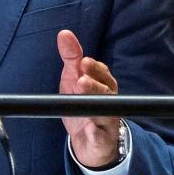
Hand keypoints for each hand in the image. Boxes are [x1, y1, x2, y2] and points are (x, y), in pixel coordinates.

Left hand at [57, 29, 122, 167]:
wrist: (89, 140)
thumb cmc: (82, 103)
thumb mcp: (73, 79)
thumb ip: (71, 58)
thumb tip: (64, 34)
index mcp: (103, 84)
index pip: (102, 73)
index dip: (94, 68)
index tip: (83, 62)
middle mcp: (109, 100)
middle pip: (104, 91)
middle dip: (93, 85)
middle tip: (81, 81)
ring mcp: (107, 120)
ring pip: (105, 112)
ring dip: (95, 105)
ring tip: (84, 98)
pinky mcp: (102, 139)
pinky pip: (101, 136)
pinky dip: (96, 133)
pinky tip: (90, 129)